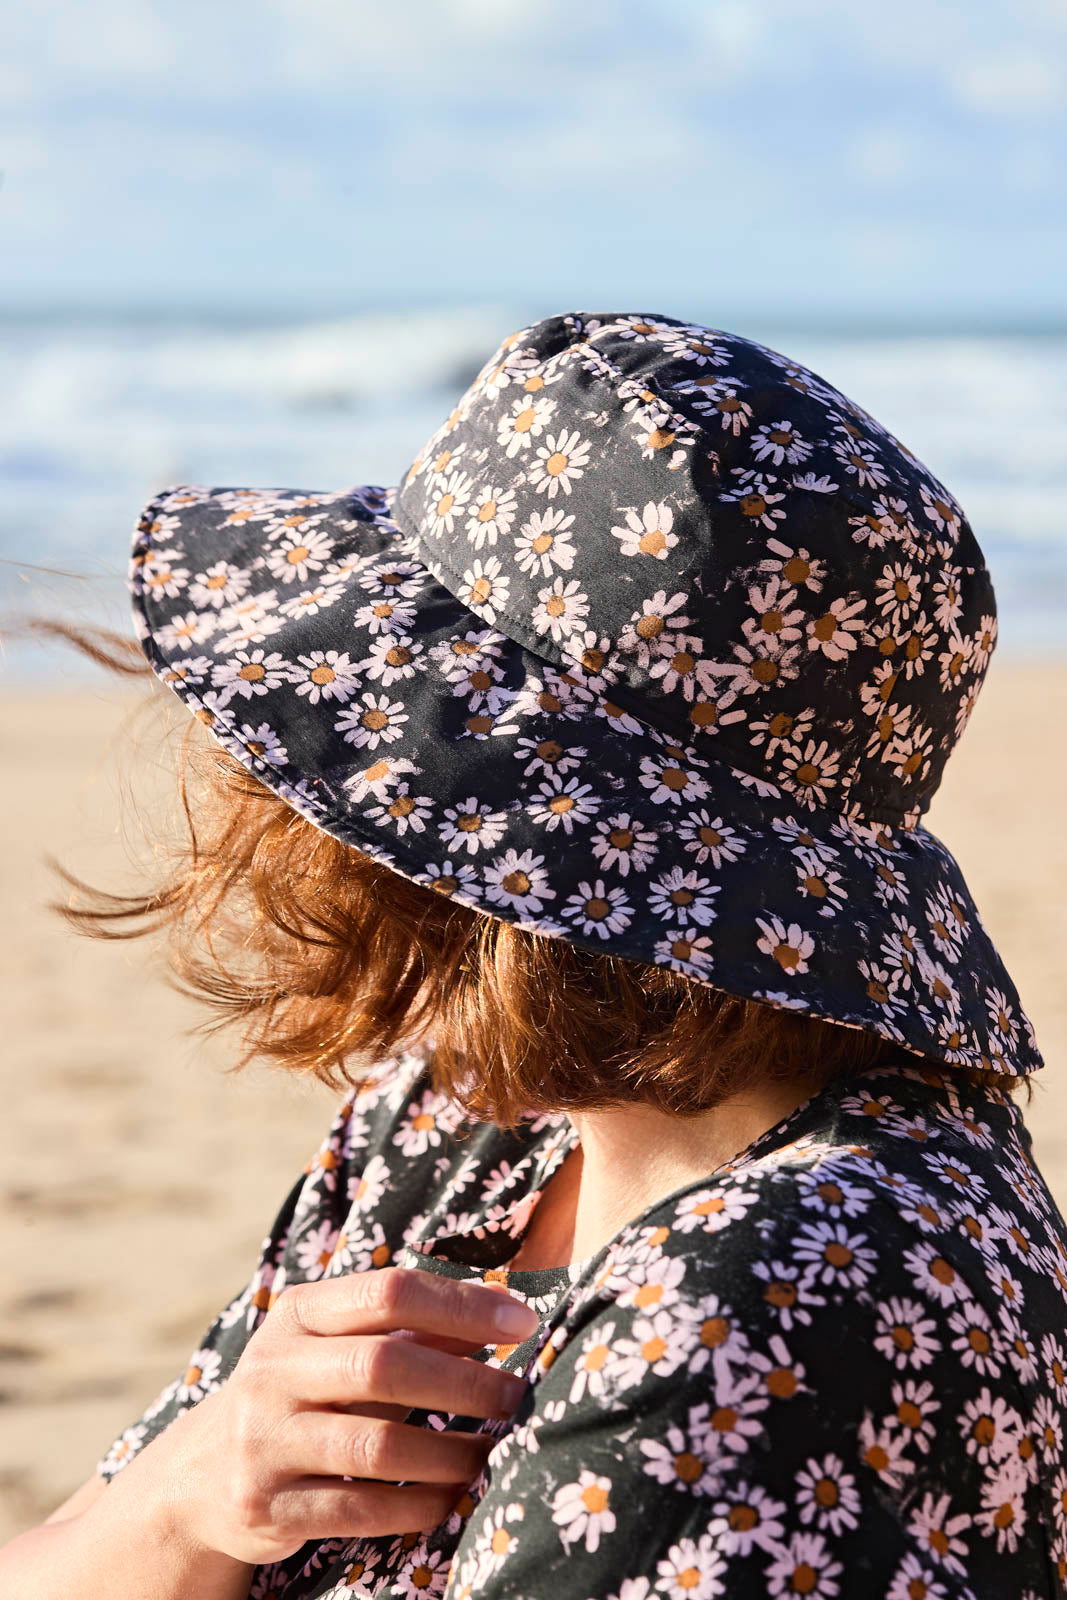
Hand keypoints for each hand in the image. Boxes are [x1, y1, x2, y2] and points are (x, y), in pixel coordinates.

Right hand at [120, 1267, 539, 1566]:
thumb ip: (415, 1330)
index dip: (462, 1305)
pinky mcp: (265, 1505)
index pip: (388, 1291)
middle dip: (465, 1383)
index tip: (523, 1321)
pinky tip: (448, 1498)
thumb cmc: (304, 1393)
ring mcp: (263, 1439)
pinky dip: (416, 1504)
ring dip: (448, 1452)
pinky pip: (359, 1508)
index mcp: (298, 1313)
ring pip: (376, 1445)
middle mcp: (273, 1370)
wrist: (202, 1474)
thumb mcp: (343, 1348)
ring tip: (489, 1455)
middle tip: (517, 1396)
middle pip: (385, 1365)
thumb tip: (503, 1316)